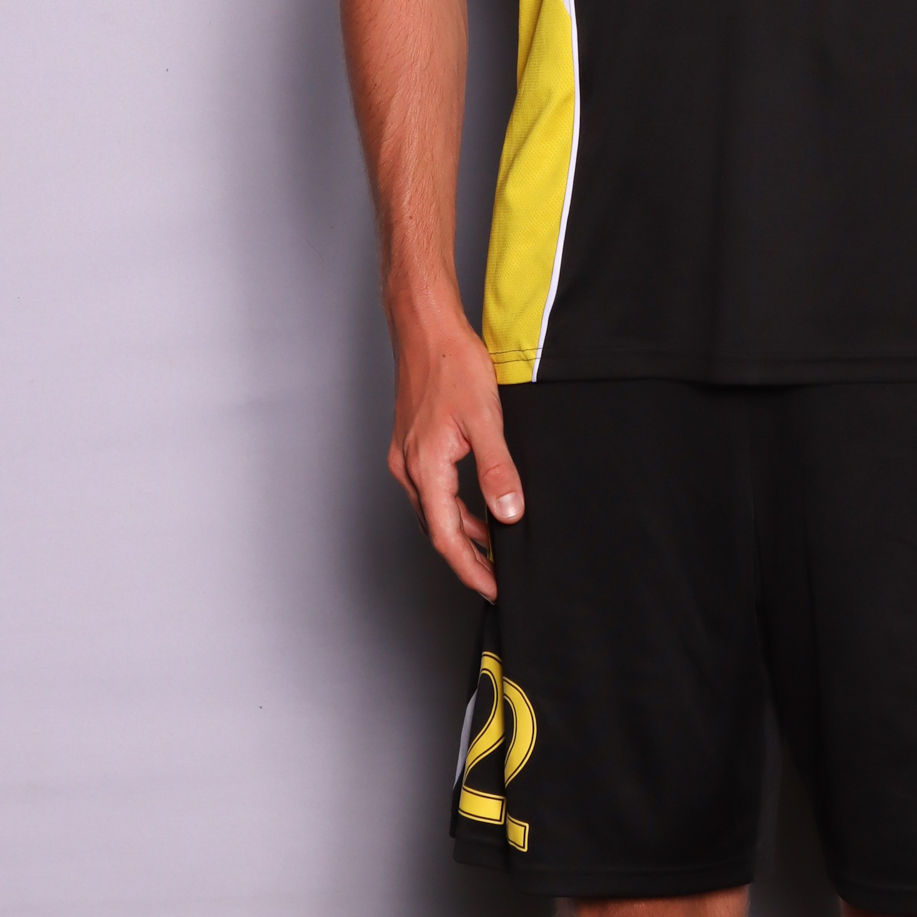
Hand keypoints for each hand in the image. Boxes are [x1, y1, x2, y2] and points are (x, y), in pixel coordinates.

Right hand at [388, 307, 524, 597]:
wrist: (425, 327)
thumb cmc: (452, 364)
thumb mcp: (485, 419)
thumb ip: (497, 469)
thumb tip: (509, 512)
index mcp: (424, 468)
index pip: (446, 537)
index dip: (471, 568)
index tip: (493, 589)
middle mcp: (408, 468)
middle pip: (435, 530)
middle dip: (466, 558)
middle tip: (495, 579)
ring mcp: (406, 456)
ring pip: (432, 511)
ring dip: (460, 533)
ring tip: (491, 551)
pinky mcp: (411, 444)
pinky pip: (431, 491)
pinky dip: (454, 508)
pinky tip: (477, 507)